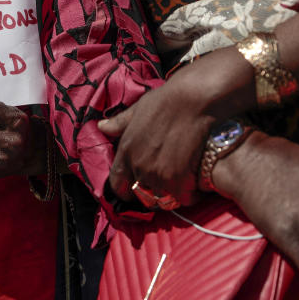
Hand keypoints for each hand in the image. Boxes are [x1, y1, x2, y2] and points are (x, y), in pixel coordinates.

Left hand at [97, 47, 255, 204]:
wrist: (195, 100)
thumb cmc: (168, 100)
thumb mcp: (138, 109)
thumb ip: (120, 123)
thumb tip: (101, 126)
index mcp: (126, 151)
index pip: (118, 185)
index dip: (127, 188)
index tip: (137, 185)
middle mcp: (139, 167)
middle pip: (141, 195)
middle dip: (152, 191)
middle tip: (166, 181)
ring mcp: (159, 176)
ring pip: (163, 199)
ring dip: (171, 194)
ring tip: (182, 181)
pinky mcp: (180, 182)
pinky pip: (184, 198)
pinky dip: (191, 193)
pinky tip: (197, 181)